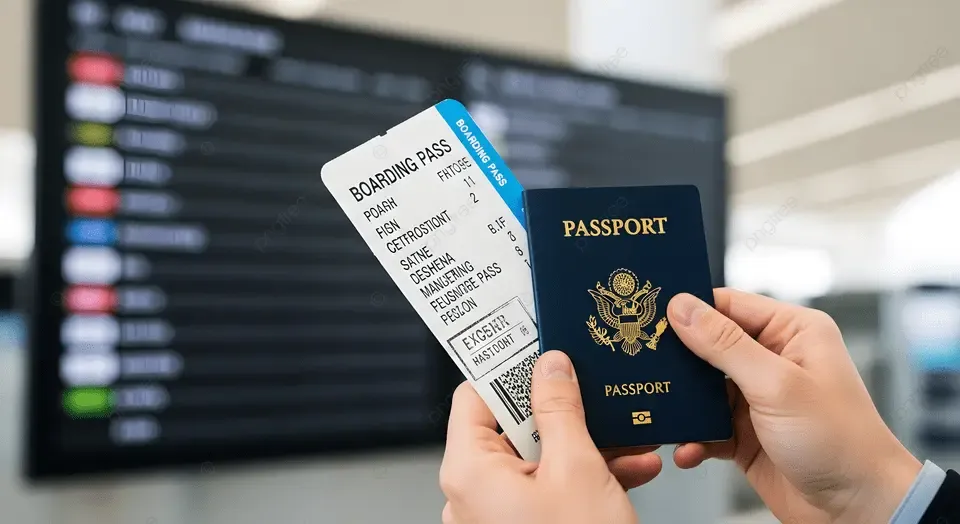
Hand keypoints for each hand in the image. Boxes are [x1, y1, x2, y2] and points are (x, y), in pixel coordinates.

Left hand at [439, 351, 660, 523]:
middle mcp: (473, 494)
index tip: (539, 349)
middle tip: (590, 390)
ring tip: (625, 437)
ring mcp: (497, 517)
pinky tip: (630, 469)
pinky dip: (585, 477)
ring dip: (585, 446)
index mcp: (469, 471)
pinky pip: (548, 490)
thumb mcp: (578, 468)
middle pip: (510, 427)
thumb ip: (560, 409)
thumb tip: (550, 367)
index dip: (508, 369)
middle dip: (562, 411)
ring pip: (538, 459)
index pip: (474, 396)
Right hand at [667, 289, 921, 523]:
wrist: (857, 510)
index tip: (653, 315)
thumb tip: (684, 308)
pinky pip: (706, 426)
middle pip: (710, 344)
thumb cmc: (841, 442)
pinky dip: (694, 437)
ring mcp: (758, 397)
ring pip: (702, 388)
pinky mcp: (745, 432)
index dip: (691, 309)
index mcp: (792, 332)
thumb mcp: (777, 384)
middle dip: (679, 358)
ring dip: (683, 402)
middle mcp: (774, 359)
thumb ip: (725, 345)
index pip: (730, 305)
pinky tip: (687, 447)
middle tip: (645, 361)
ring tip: (660, 407)